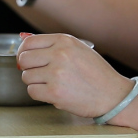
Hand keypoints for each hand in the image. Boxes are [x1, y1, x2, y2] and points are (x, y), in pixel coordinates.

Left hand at [17, 34, 134, 117]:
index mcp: (64, 41)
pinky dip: (39, 94)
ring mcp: (56, 74)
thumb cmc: (97, 73)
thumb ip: (53, 45)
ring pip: (26, 76)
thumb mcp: (78, 49)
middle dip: (27, 67)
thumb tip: (24, 42)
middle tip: (37, 73)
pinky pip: (32, 91)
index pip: (28, 42)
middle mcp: (59, 54)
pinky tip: (52, 92)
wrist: (114, 96)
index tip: (25, 58)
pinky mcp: (55, 92)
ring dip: (35, 82)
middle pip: (23, 59)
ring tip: (52, 84)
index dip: (22, 51)